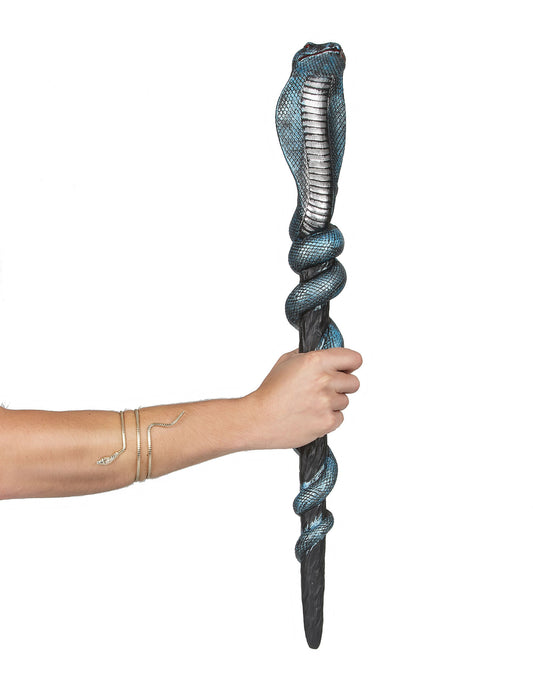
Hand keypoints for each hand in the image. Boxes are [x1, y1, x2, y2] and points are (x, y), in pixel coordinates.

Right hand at [244, 346, 361, 449]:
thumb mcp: (286, 361)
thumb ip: (309, 355)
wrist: (259, 419)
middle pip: (354, 382)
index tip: (346, 368)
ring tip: (312, 403)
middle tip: (325, 388)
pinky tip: (312, 415)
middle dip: (342, 385)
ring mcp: (327, 403)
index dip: (350, 364)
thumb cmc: (270, 392)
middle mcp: (324, 381)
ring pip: (345, 401)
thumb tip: (325, 355)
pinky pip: (339, 417)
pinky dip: (328, 417)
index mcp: (316, 361)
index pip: (354, 359)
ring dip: (333, 402)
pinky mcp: (327, 422)